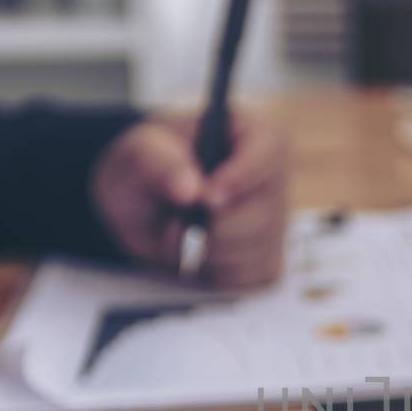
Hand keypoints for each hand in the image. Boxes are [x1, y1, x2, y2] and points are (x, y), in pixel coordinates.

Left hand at [91, 111, 289, 287]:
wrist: (139, 206)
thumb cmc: (144, 168)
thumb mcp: (137, 154)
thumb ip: (158, 163)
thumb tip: (191, 189)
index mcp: (247, 134)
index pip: (268, 149)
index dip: (243, 176)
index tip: (207, 197)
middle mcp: (270, 177)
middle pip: (266, 212)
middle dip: (214, 227)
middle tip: (176, 221)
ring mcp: (274, 220)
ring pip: (258, 250)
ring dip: (210, 253)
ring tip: (184, 236)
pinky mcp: (266, 256)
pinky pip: (254, 276)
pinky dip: (219, 274)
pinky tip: (201, 256)